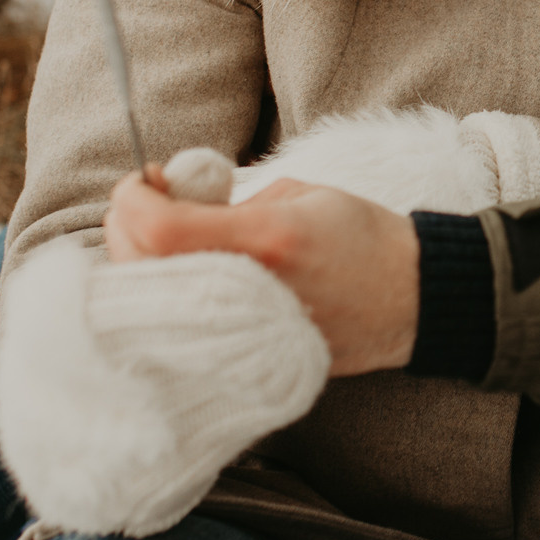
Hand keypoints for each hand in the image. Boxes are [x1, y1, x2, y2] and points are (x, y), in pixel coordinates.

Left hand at [105, 174, 419, 376]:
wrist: (412, 298)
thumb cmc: (360, 237)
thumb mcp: (298, 194)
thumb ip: (230, 201)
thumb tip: (173, 203)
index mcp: (267, 240)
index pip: (159, 229)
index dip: (132, 200)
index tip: (142, 181)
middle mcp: (250, 291)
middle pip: (142, 268)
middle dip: (127, 227)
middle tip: (147, 205)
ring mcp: (246, 332)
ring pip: (152, 304)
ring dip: (141, 263)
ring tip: (167, 239)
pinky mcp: (248, 358)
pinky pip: (179, 330)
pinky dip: (165, 298)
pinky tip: (181, 275)